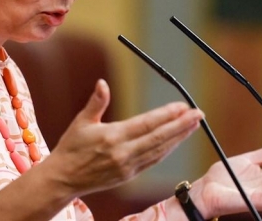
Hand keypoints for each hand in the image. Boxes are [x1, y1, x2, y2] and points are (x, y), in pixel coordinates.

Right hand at [41, 79, 202, 196]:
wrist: (63, 179)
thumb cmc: (71, 148)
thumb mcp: (81, 122)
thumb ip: (96, 102)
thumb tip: (102, 83)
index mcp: (113, 137)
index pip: (147, 124)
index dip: (167, 115)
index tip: (182, 106)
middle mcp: (124, 153)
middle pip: (159, 138)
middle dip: (181, 126)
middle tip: (199, 114)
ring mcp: (128, 167)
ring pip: (160, 151)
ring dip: (179, 138)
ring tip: (194, 125)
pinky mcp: (129, 175)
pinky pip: (153, 161)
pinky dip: (167, 150)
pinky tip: (177, 141)